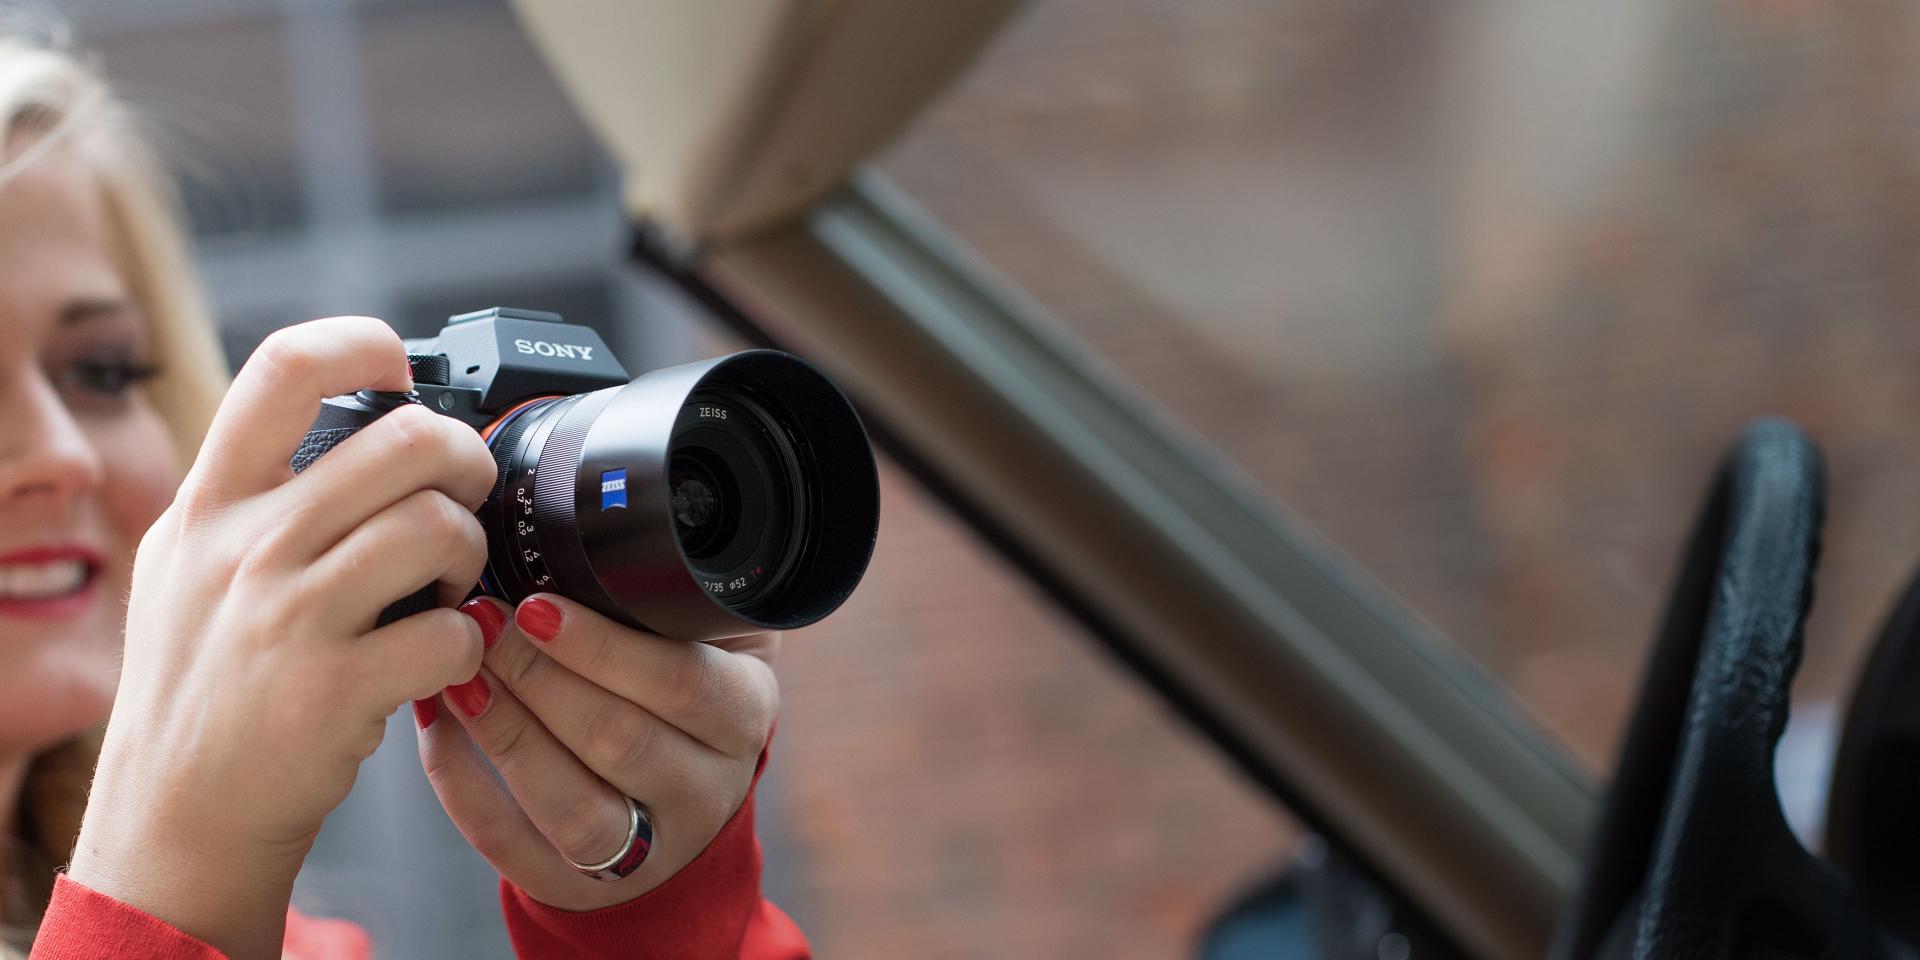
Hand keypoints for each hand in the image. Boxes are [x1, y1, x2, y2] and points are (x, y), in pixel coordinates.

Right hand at [69, 317, 496, 958]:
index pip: (281, 369)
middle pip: (403, 441)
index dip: (362, 344)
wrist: (176, 818)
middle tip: (466, 492)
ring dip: (470, 553)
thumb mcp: (188, 567)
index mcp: (208, 505)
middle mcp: (243, 550)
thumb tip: (358, 419)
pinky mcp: (332, 691)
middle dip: (464, 459)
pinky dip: (470, 642)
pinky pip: (452, 631)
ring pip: (439, 527)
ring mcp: (287, 619)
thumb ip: (253, 494)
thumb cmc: (202, 687)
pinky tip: (442, 654)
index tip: (402, 368)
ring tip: (449, 583)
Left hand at [417, 593, 778, 910]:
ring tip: (458, 674)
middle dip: (537, 678)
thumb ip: (672, 588)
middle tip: (479, 624)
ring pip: (572, 805)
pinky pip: (515, 849)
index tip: (536, 603)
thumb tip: (583, 519)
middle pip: (619, 740)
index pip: (681, 681)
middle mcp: (707, 788)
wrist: (684, 795)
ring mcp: (649, 849)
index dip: (603, 646)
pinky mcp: (584, 886)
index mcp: (742, 713)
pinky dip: (465, 788)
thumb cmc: (682, 687)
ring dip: (504, 732)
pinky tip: (440, 728)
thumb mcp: (708, 631)